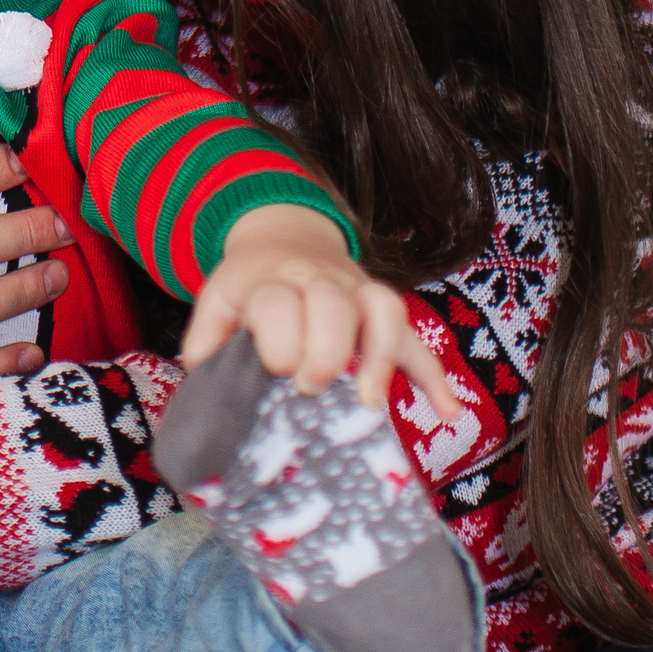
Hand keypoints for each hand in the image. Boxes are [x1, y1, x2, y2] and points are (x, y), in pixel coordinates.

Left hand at [183, 204, 463, 418]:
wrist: (285, 240)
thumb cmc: (251, 288)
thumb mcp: (218, 304)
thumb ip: (206, 341)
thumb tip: (204, 378)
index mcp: (273, 281)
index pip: (280, 301)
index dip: (281, 337)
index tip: (278, 371)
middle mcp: (321, 282)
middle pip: (334, 304)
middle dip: (327, 349)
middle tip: (312, 388)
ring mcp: (359, 295)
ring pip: (384, 310)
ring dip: (381, 356)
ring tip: (369, 404)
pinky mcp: (385, 315)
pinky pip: (416, 340)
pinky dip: (435, 375)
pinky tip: (448, 411)